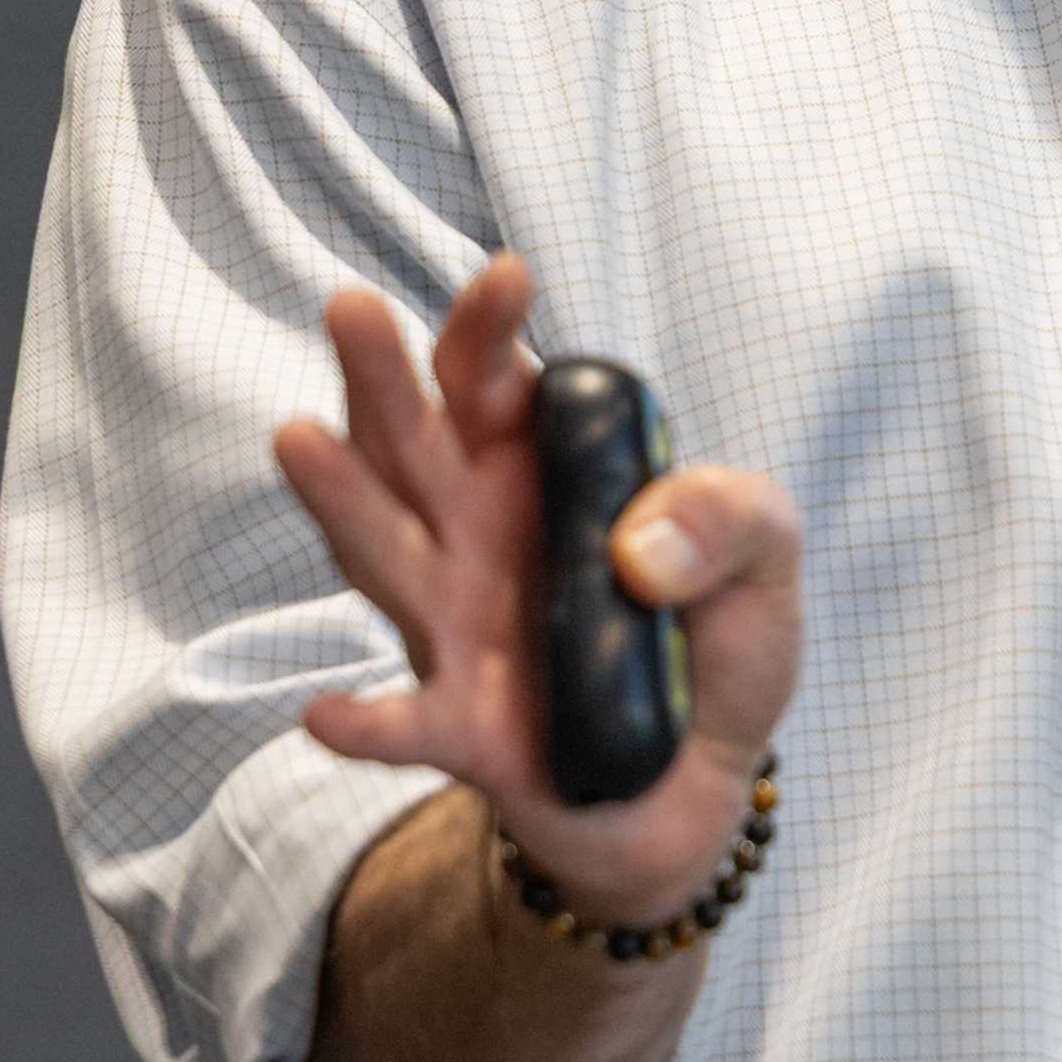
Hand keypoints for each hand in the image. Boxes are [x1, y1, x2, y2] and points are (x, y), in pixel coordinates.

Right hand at [273, 253, 803, 928]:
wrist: (699, 782)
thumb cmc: (713, 645)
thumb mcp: (765, 559)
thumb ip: (731, 518)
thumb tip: (642, 550)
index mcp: (538, 472)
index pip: (495, 382)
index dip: (492, 331)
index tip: (510, 279)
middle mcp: (477, 534)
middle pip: (412, 443)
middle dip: (380, 376)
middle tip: (352, 308)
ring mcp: (459, 625)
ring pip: (387, 555)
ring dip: (342, 501)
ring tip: (297, 439)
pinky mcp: (468, 727)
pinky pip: (409, 725)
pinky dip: (366, 724)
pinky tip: (326, 714)